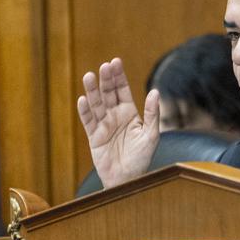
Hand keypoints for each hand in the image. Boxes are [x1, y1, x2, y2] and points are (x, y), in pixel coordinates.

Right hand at [76, 57, 159, 187]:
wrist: (129, 178)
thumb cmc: (142, 157)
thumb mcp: (151, 134)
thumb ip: (152, 114)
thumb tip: (155, 92)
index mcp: (129, 113)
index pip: (122, 90)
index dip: (118, 76)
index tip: (115, 61)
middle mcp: (115, 116)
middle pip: (108, 94)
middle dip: (106, 80)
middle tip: (104, 66)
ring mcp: (103, 125)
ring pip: (96, 104)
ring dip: (93, 91)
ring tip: (89, 76)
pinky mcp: (94, 136)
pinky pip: (88, 121)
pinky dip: (85, 111)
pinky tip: (83, 99)